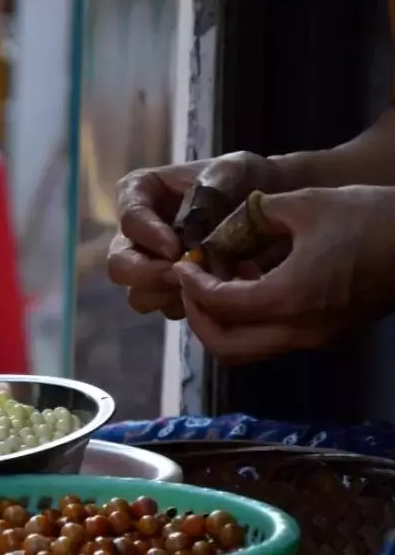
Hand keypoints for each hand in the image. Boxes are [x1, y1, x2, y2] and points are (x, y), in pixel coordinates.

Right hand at [107, 151, 282, 319]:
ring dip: (167, 294)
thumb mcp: (233, 169)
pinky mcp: (170, 290)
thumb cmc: (246, 182)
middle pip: (119, 264)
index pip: (129, 217)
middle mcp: (137, 234)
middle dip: (146, 273)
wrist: (272, 211)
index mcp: (141, 194)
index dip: (147, 235)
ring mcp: (151, 266)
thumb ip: (211, 188)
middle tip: (179, 274)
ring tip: (202, 284)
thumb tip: (187, 229)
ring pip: (138, 294)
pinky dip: (190, 307)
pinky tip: (217, 293)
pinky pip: (166, 308)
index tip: (175, 248)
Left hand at [172, 185, 394, 363]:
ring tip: (217, 281)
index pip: (220, 306)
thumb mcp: (303, 203)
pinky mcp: (324, 335)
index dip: (192, 286)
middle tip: (189, 283)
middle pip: (225, 346)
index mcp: (291, 297)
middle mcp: (300, 329)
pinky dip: (247, 320)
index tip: (182, 264)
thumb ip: (250, 217)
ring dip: (221, 322)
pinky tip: (250, 281)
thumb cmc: (371, 216)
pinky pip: (270, 339)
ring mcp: (314, 337)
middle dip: (198, 315)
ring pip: (246, 350)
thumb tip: (217, 228)